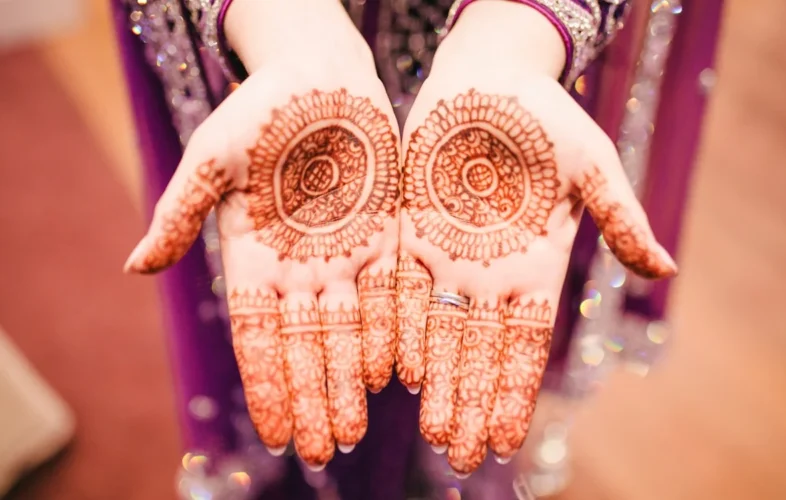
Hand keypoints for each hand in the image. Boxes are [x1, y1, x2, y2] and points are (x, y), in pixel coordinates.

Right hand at [124, 1, 400, 468]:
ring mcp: (344, 255)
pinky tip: (395, 373)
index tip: (278, 433)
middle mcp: (300, 268)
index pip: (259, 336)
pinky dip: (392, 332)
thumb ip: (180, 213)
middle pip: (308, 345)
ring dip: (351, 380)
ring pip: (350, 330)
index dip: (268, 384)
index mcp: (254, 258)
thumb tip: (134, 268)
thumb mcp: (211, 159)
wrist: (319, 78)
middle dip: (316, 399)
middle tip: (327, 451)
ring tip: (358, 429)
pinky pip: (390, 293)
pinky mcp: (385, 237)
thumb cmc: (257, 112)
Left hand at [395, 1, 676, 474]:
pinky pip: (398, 288)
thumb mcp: (591, 164)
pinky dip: (395, 327)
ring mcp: (445, 255)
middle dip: (468, 402)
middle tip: (458, 456)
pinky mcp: (407, 231)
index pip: (523, 344)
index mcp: (533, 266)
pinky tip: (392, 370)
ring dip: (434, 380)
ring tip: (429, 429)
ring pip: (435, 329)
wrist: (487, 80)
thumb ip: (620, 218)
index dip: (512, 392)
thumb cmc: (546, 117)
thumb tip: (666, 270)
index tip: (502, 441)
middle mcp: (488, 272)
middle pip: (476, 351)